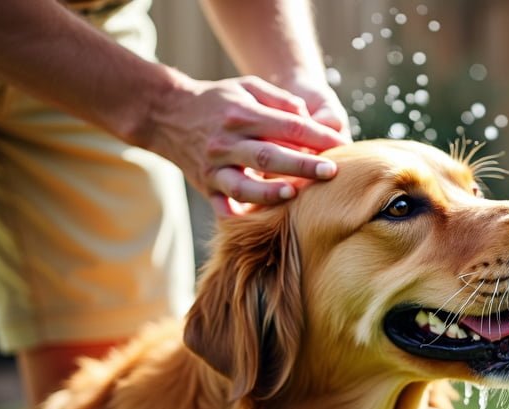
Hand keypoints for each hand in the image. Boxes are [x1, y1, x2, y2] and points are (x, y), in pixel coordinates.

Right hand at [145, 71, 347, 215]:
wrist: (167, 113)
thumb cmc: (218, 100)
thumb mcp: (248, 87)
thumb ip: (281, 101)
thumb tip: (309, 120)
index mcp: (242, 115)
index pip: (288, 127)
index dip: (318, 137)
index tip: (342, 146)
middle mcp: (227, 142)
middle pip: (269, 156)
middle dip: (303, 166)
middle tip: (331, 172)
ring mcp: (215, 166)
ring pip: (244, 186)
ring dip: (270, 193)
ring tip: (295, 196)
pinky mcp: (206, 185)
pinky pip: (222, 206)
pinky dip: (237, 215)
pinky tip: (258, 221)